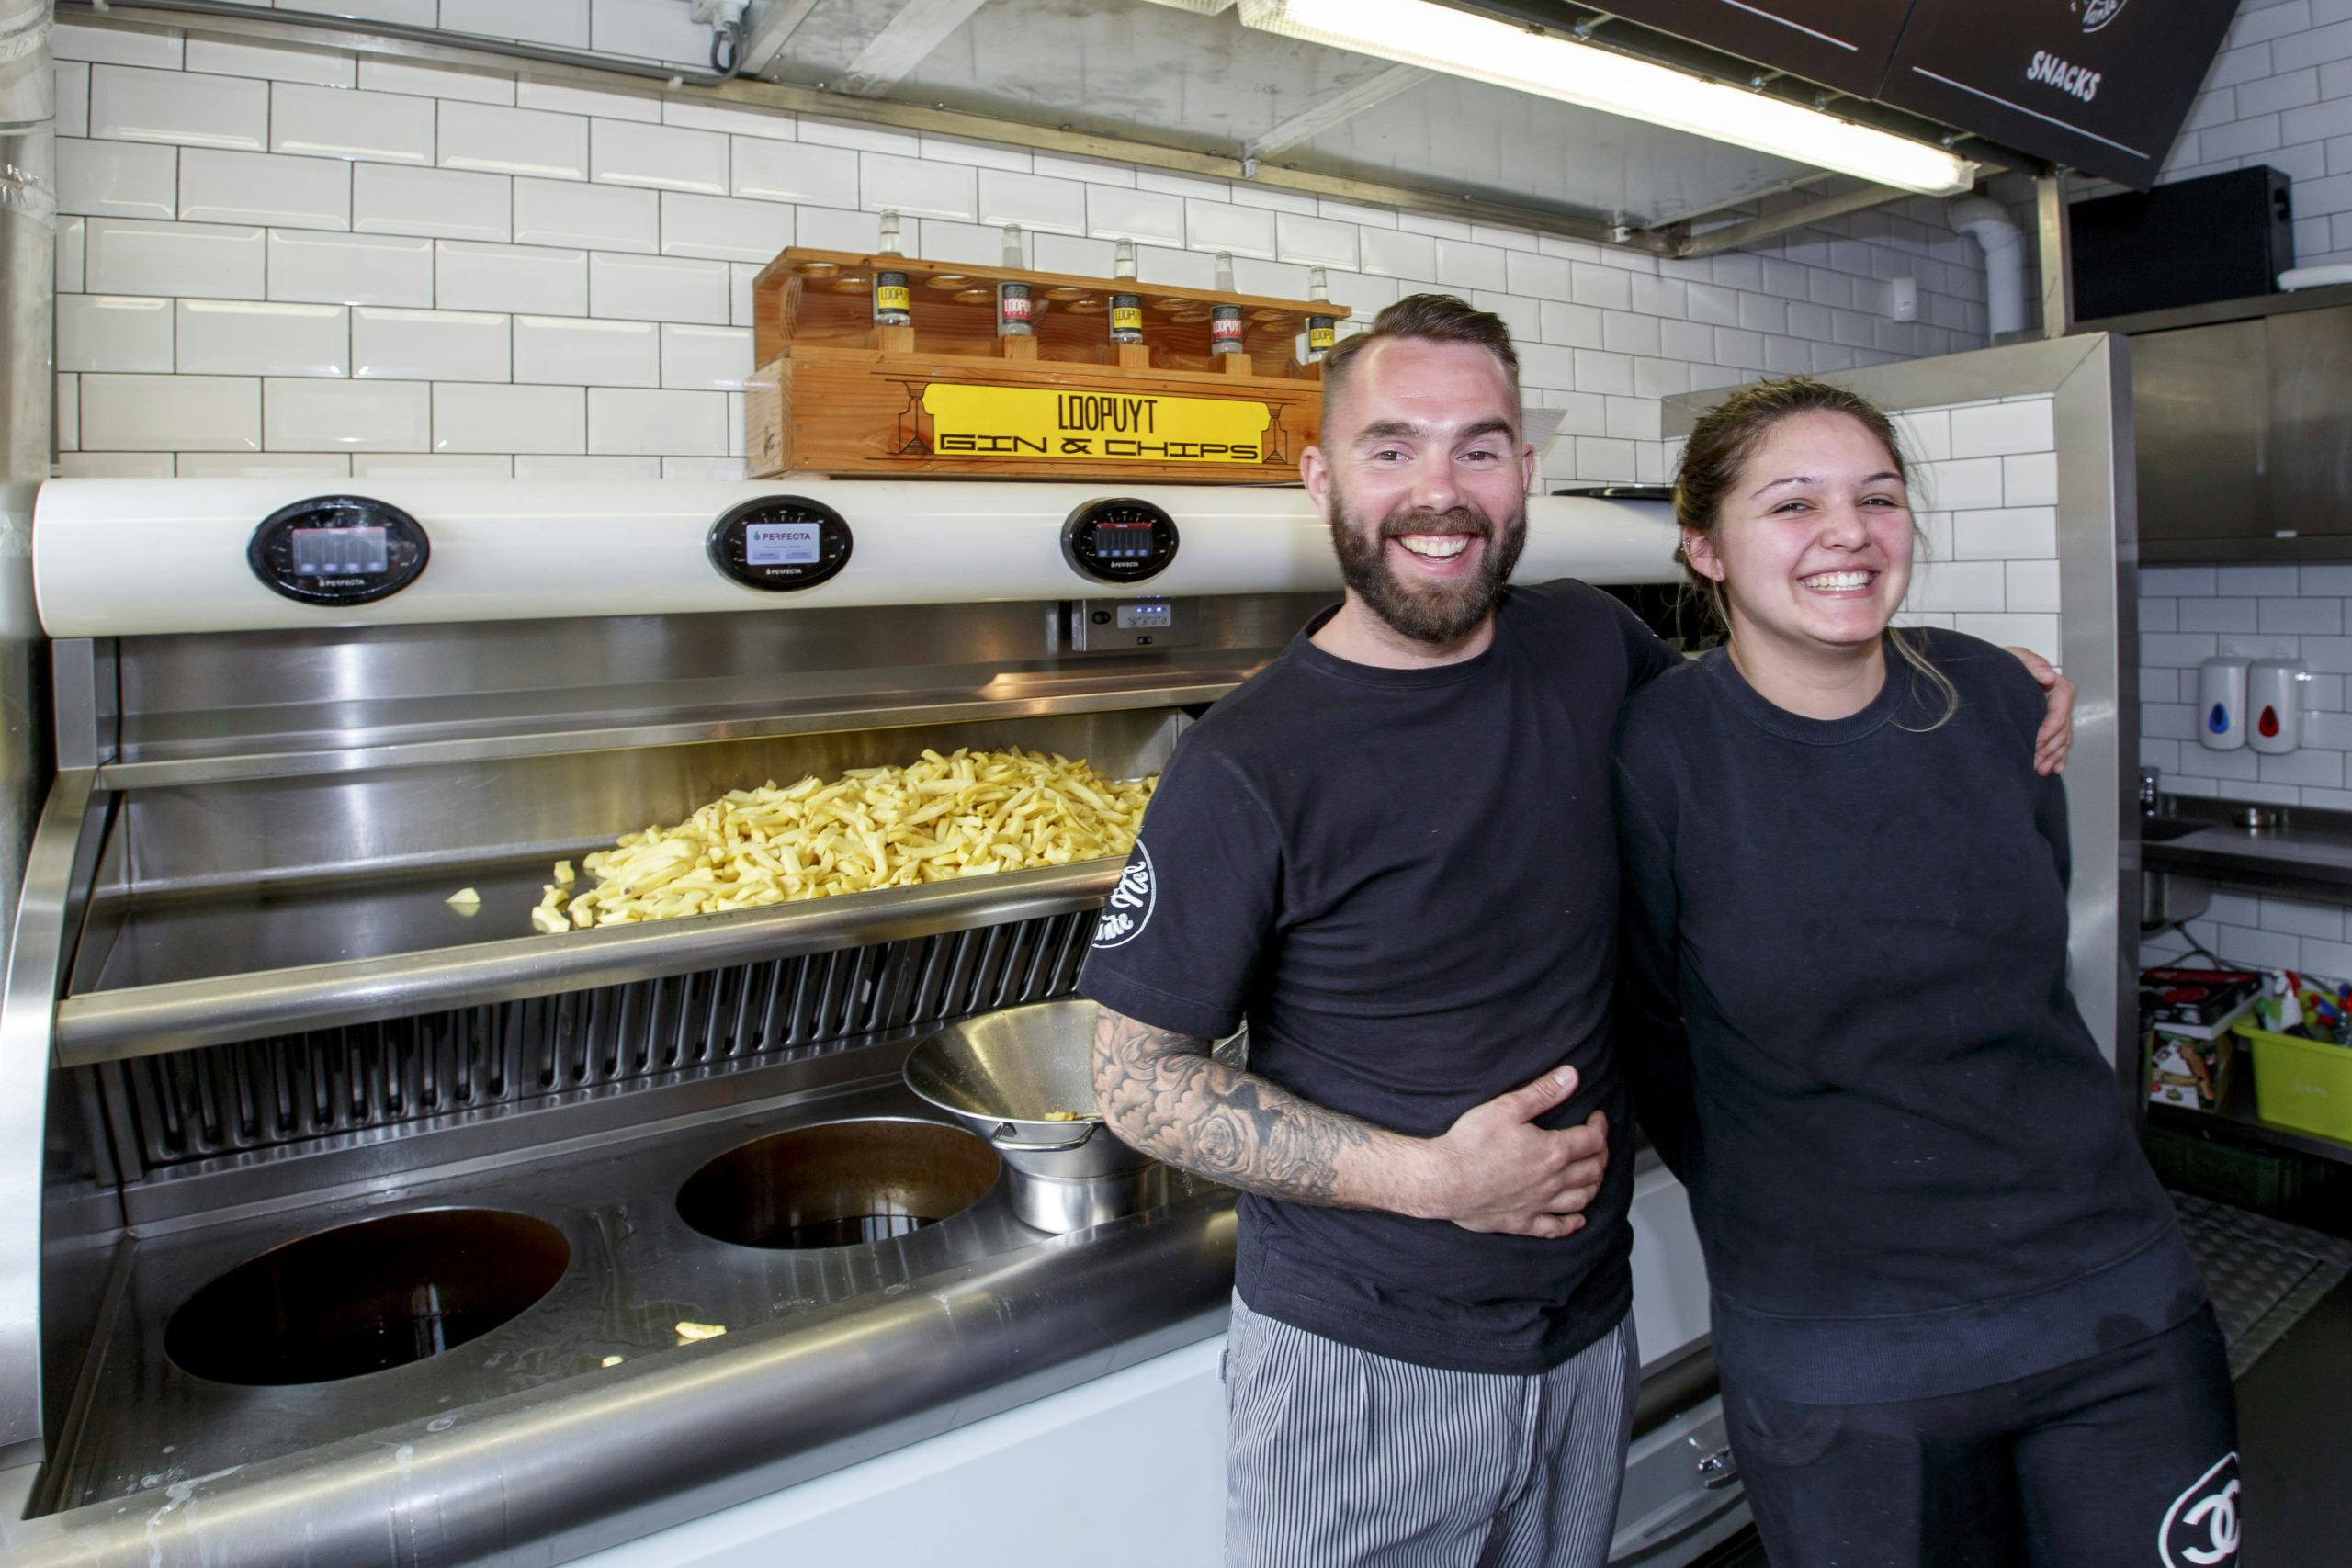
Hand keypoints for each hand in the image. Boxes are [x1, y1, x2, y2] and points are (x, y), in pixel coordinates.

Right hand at [1416, 1066, 1608, 1238]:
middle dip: (1601, 1154)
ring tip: (1593, 1175)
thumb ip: (1543, 1092)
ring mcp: (1539, 1205)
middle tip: (1597, 1144)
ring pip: (1581, 1199)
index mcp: (1553, 1151)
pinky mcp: (1522, 1222)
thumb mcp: (1507, 1107)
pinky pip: (1556, 1228)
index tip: (1596, 1118)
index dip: (1600, 1126)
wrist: (1443, 1180)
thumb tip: (1571, 1076)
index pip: (1592, 1140)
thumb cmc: (1471, 1143)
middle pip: (1592, 1170)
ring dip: (1593, 1185)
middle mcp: (1552, 1181)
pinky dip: (1573, 1224)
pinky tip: (1578, 1219)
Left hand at [2006, 646, 2075, 775]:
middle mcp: (2059, 702)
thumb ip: (2033, 663)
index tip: (2036, 741)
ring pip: (2062, 739)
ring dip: (2053, 756)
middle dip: (2050, 748)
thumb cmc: (2004, 663)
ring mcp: (2054, 715)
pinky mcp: (2048, 726)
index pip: (2061, 709)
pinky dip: (2058, 757)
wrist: (1990, 671)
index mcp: (2056, 686)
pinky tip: (2054, 769)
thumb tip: (2050, 676)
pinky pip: (2059, 744)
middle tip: (2034, 762)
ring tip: (2040, 770)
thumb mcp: (2016, 657)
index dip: (2051, 728)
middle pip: (2063, 728)